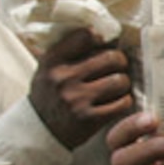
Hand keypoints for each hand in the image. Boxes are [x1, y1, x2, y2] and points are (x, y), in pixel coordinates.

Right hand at [30, 28, 133, 149]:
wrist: (39, 131)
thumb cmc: (50, 94)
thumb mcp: (48, 67)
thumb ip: (69, 50)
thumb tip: (103, 33)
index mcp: (53, 61)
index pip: (86, 35)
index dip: (101, 38)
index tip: (104, 45)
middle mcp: (64, 78)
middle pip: (111, 58)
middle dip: (119, 62)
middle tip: (117, 68)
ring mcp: (77, 100)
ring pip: (120, 80)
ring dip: (123, 84)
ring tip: (116, 87)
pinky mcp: (88, 120)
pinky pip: (122, 103)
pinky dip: (124, 102)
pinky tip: (116, 102)